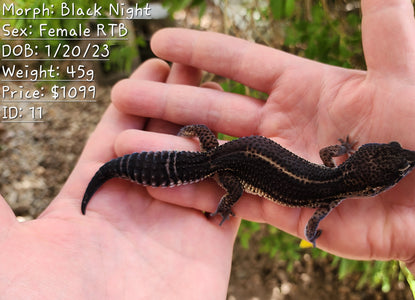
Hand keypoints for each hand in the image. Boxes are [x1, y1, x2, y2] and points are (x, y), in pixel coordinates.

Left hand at [0, 60, 238, 297]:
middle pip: (162, 141)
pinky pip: (227, 200)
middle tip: (194, 62)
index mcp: (89, 200)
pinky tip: (248, 137)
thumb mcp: (1, 248)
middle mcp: (135, 209)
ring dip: (212, 127)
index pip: (116, 135)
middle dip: (178, 100)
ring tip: (226, 88)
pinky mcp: (208, 251)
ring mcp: (174, 228)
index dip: (134, 100)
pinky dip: (238, 171)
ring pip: (199, 165)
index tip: (153, 63)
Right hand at [112, 0, 414, 259]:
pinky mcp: (282, 208)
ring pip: (215, 155)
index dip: (202, 52)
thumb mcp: (407, 76)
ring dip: (170, 148)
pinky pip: (230, 199)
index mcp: (305, 88)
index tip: (162, 42)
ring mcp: (279, 168)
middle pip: (215, 109)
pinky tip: (158, 185)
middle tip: (122, 92)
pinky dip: (194, 193)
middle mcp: (284, 125)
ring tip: (123, 141)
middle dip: (169, 100)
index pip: (242, 64)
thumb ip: (384, 27)